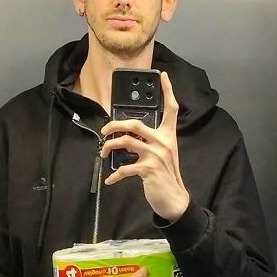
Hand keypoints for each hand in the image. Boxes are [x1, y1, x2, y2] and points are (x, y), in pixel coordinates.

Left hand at [100, 71, 189, 221]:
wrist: (174, 199)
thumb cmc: (166, 176)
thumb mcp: (164, 155)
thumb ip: (151, 142)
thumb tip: (128, 137)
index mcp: (168, 136)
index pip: (171, 109)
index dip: (168, 91)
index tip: (164, 77)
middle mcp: (163, 142)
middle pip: (135, 123)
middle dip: (115, 125)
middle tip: (104, 131)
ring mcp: (156, 155)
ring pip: (126, 141)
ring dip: (109, 147)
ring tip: (103, 153)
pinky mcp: (148, 169)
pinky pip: (125, 167)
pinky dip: (115, 175)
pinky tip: (110, 180)